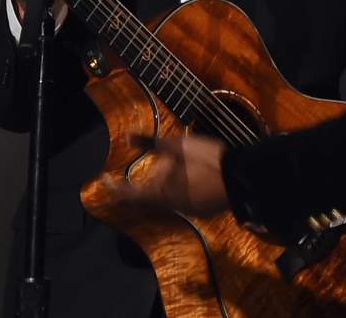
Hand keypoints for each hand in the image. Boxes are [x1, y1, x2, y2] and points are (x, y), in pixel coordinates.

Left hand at [106, 134, 228, 216]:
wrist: (240, 177)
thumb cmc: (205, 159)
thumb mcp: (176, 145)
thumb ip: (150, 142)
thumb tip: (126, 136)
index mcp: (159, 192)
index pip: (127, 194)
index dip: (113, 187)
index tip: (105, 179)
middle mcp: (170, 207)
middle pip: (144, 202)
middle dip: (134, 191)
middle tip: (128, 180)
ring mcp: (188, 211)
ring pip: (164, 203)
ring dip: (157, 191)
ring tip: (158, 175)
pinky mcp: (203, 210)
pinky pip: (182, 203)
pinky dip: (175, 193)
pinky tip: (184, 181)